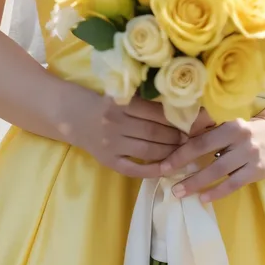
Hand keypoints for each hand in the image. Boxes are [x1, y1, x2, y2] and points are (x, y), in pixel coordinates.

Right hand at [57, 84, 185, 177]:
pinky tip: (167, 169)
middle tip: (191, 137)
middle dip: (176, 136)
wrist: (73, 117)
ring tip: (183, 150)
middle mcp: (115, 124)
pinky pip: (134, 169)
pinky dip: (152, 170)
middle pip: (153, 132)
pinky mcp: (108, 161)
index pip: (154, 113)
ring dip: (169, 152)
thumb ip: (143, 99)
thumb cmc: (103, 102)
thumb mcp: (120, 94)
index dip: (174, 119)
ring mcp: (111, 145)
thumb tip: (177, 107)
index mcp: (120, 103)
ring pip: (148, 151)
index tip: (190, 121)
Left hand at [156, 115, 264, 201]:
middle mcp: (240, 137)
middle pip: (207, 156)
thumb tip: (179, 140)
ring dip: (197, 184)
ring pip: (219, 172)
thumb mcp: (227, 123)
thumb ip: (207, 130)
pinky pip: (233, 184)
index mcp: (228, 124)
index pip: (200, 140)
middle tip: (169, 184)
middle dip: (185, 171)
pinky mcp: (257, 171)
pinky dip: (217, 192)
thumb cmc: (243, 130)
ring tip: (180, 193)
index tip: (164, 165)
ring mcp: (249, 155)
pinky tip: (203, 198)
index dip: (180, 154)